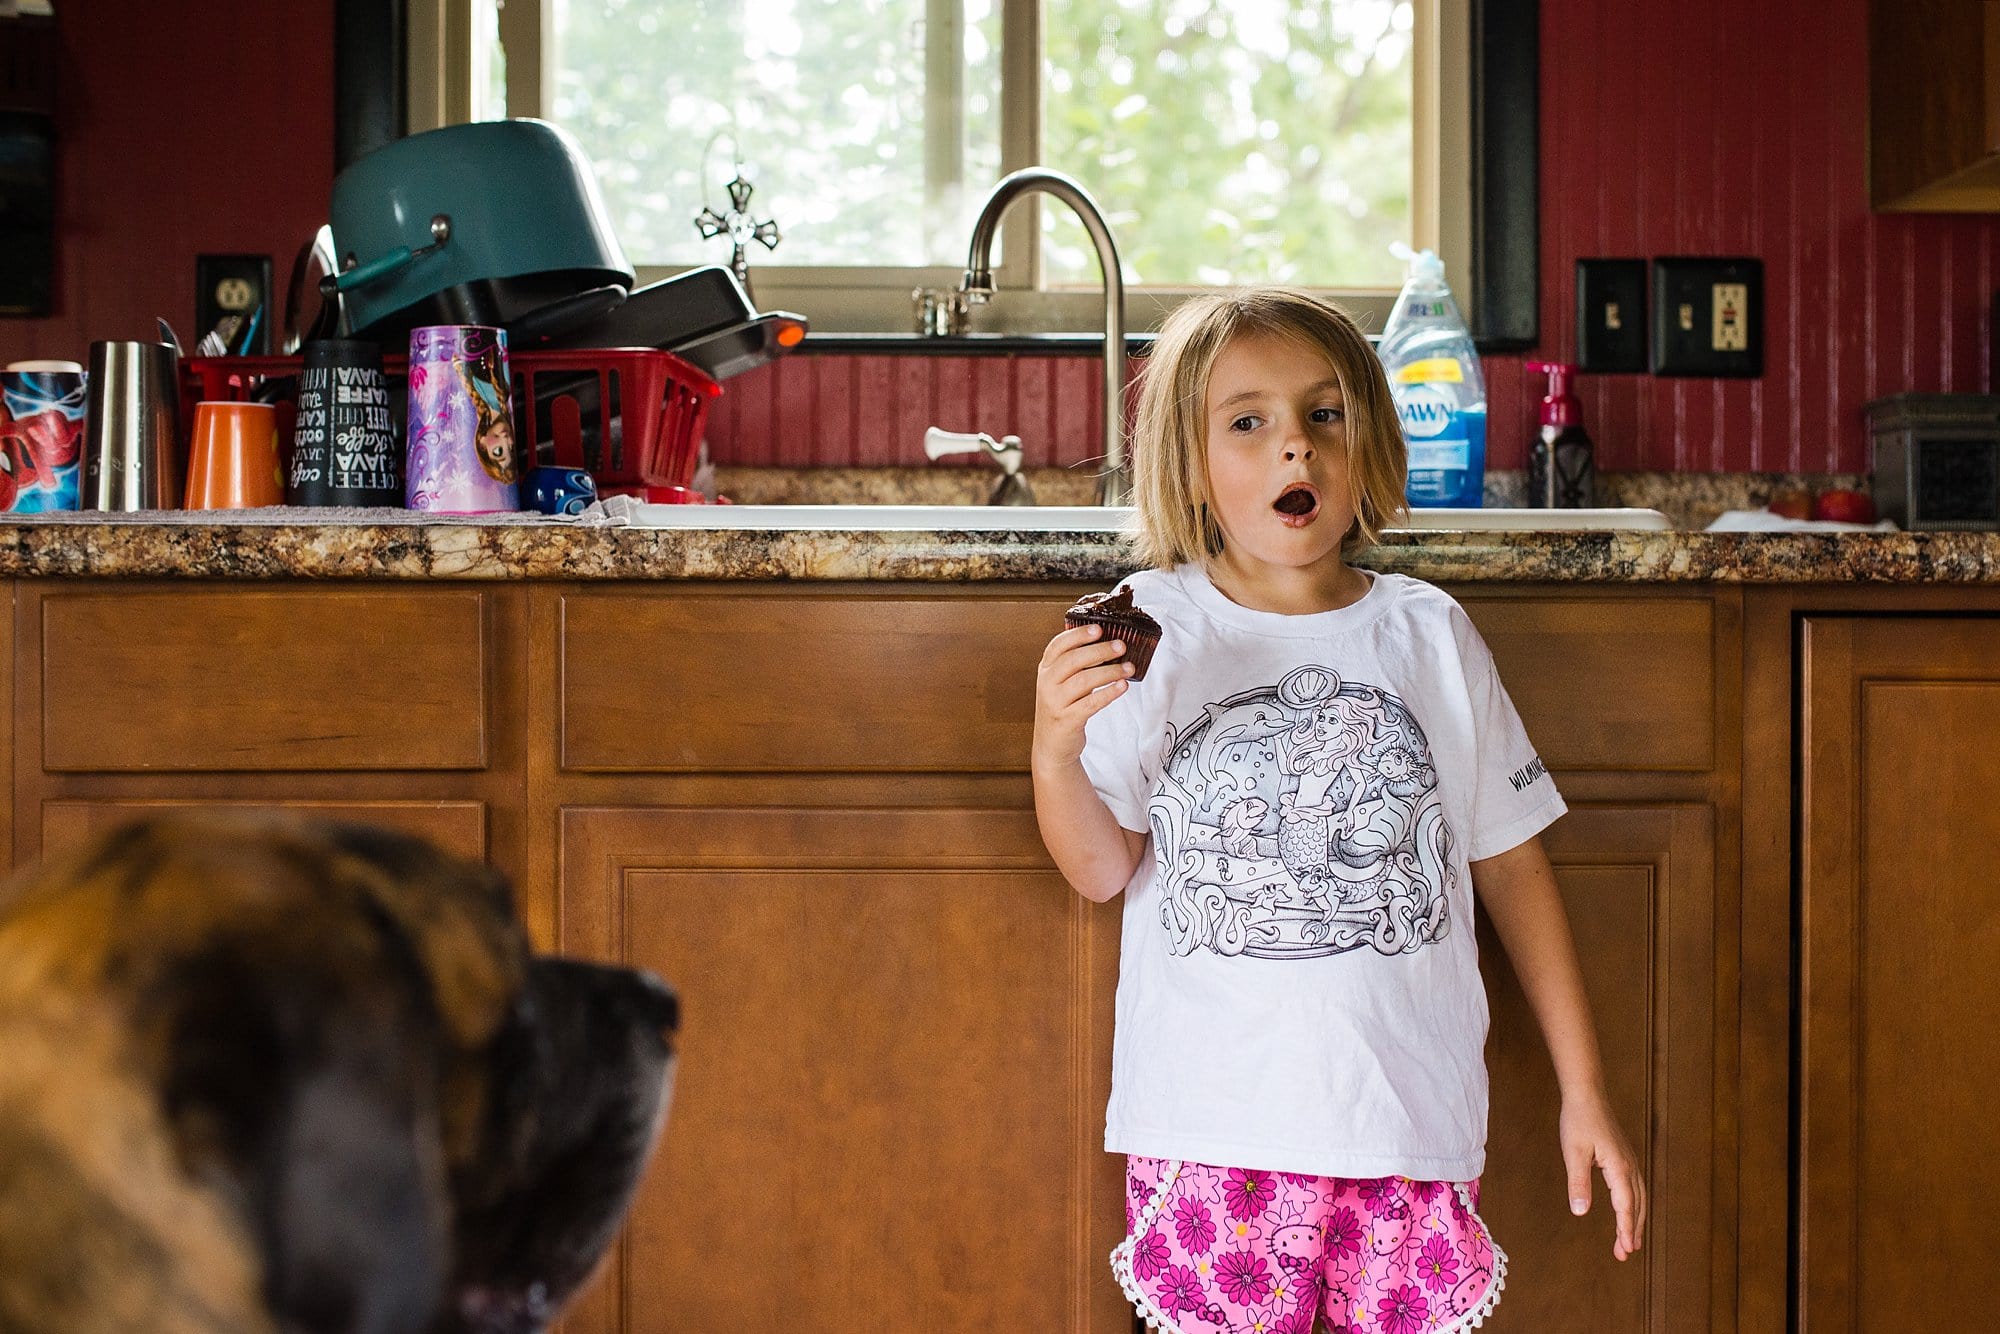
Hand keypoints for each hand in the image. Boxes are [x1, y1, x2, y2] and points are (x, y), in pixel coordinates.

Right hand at [1033, 623, 1132, 767]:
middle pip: (1073, 660)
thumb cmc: (1061, 708)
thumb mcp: (1060, 683)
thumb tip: (1104, 641)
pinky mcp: (1067, 720)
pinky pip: (1090, 703)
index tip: (1098, 629)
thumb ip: (1075, 663)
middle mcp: (1047, 684)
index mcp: (1046, 669)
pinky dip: (1108, 693)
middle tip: (1121, 646)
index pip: (1058, 645)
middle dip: (1100, 651)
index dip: (1078, 634)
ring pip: (1084, 681)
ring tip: (1128, 668)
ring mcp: (1055, 703)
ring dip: (1110, 671)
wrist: (1052, 745)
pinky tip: (1122, 686)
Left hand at [1560, 1088, 1645, 1260]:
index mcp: (1619, 1167)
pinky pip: (1634, 1187)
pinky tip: (1627, 1212)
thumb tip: (1581, 1212)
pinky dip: (1634, 1205)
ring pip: (1638, 1197)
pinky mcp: (1624, 1157)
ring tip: (1629, 1241)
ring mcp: (1629, 1161)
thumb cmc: (1578, 1121)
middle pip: (1636, 1205)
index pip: (1625, 1205)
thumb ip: (1578, 1183)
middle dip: (1632, 1230)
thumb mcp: (1573, 1153)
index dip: (1626, 1229)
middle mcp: (1630, 1166)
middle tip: (1625, 1254)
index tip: (1626, 1250)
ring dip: (1635, 1220)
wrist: (1587, 1094)